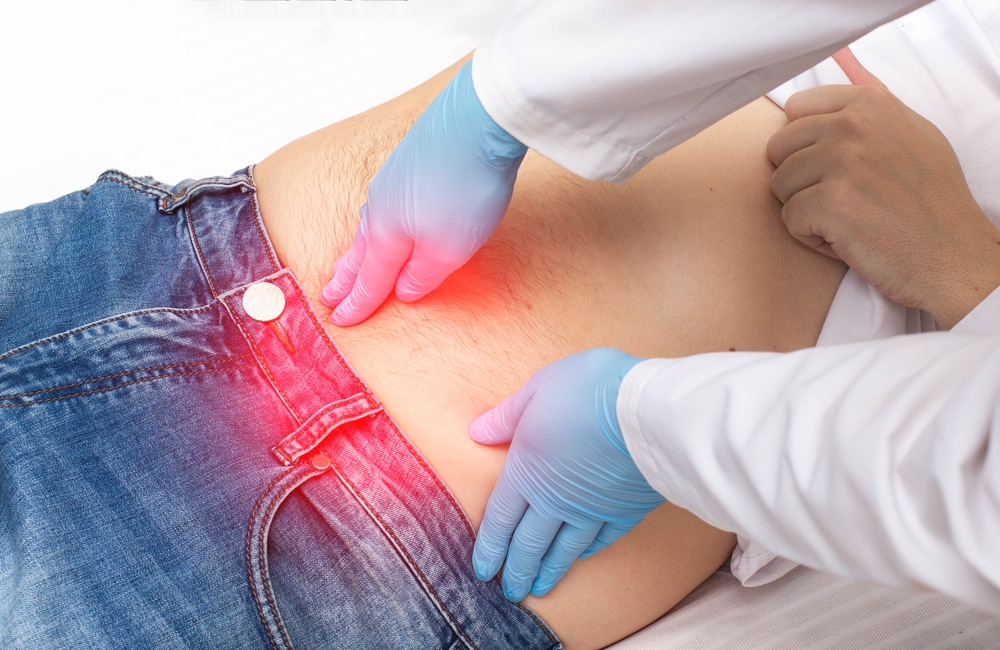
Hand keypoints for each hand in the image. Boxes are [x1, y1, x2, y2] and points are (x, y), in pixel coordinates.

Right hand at [321, 61, 526, 325]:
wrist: (478, 119)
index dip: (357, 303)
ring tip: (347, 263)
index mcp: (387, 235)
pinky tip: (378, 216)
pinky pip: (382, 203)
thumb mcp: (449, 249)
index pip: (369, 279)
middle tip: (327, 295)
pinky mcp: (409, 161)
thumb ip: (423, 275)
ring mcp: (393, 181)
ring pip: (368, 226)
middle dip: (345, 278)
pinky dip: (373, 222)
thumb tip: (403, 292)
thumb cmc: (464, 188)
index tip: (340, 320)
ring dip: (356, 250)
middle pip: (360, 252)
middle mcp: (382, 208)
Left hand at [469, 348, 663, 601]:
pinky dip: (589, 551)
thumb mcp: (537, 389)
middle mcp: (555, 500)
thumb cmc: (587, 390)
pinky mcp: (625, 510)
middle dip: (517, 570)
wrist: (647, 411)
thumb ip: (507, 416)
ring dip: (550, 571)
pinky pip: (603, 538)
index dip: (490, 547)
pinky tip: (583, 557)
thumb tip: (477, 431)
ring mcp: (592, 510)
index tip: (483, 571)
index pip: (500, 519)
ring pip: (565, 549)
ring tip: (540, 589)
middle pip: (530, 544)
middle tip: (510, 592)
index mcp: (526, 471)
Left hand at [767, 48, 999, 328]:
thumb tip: (845, 62)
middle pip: (779, 148)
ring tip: (849, 217)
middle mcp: (855, 124)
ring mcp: (843, 160)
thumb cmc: (930, 201)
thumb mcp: (912, 133)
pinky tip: (848, 238)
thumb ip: (873, 103)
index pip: (796, 109)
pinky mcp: (831, 200)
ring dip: (806, 210)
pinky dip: (812, 237)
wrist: (953, 256)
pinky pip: (789, 219)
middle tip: (844, 198)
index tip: (837, 166)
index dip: (806, 147)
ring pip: (779, 185)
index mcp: (870, 102)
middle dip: (800, 179)